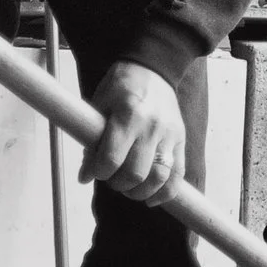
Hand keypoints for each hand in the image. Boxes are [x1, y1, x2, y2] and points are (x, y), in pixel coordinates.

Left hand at [81, 61, 187, 205]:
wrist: (153, 69)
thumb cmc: (122, 86)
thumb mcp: (100, 105)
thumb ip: (92, 141)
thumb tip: (85, 175)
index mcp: (129, 114)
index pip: (112, 159)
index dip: (99, 172)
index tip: (94, 172)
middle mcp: (152, 126)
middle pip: (135, 174)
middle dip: (118, 184)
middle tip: (111, 179)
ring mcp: (170, 135)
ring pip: (159, 178)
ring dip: (140, 192)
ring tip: (129, 188)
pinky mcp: (181, 140)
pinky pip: (178, 175)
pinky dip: (165, 193)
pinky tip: (150, 198)